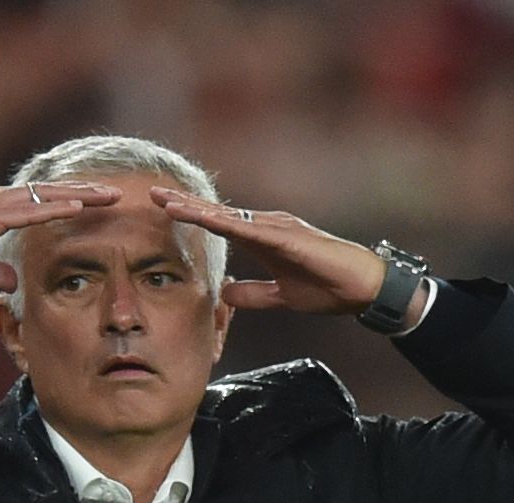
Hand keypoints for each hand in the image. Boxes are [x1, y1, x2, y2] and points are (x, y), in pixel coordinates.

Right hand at [0, 181, 118, 299]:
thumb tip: (13, 281)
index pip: (39, 200)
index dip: (69, 200)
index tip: (96, 201)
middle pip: (48, 191)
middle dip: (83, 191)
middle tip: (115, 192)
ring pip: (44, 195)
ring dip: (77, 194)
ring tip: (107, 195)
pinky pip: (29, 210)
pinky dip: (55, 208)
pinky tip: (78, 207)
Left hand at [153, 188, 396, 316]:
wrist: (361, 289)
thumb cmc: (325, 288)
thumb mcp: (278, 296)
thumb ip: (250, 293)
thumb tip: (223, 290)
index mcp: (262, 239)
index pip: (219, 226)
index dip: (190, 218)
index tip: (162, 211)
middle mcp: (267, 226)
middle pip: (218, 214)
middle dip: (185, 205)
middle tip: (153, 194)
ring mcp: (278, 228)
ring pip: (230, 218)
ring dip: (199, 211)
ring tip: (169, 204)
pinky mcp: (290, 238)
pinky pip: (253, 230)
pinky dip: (229, 225)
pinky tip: (207, 220)